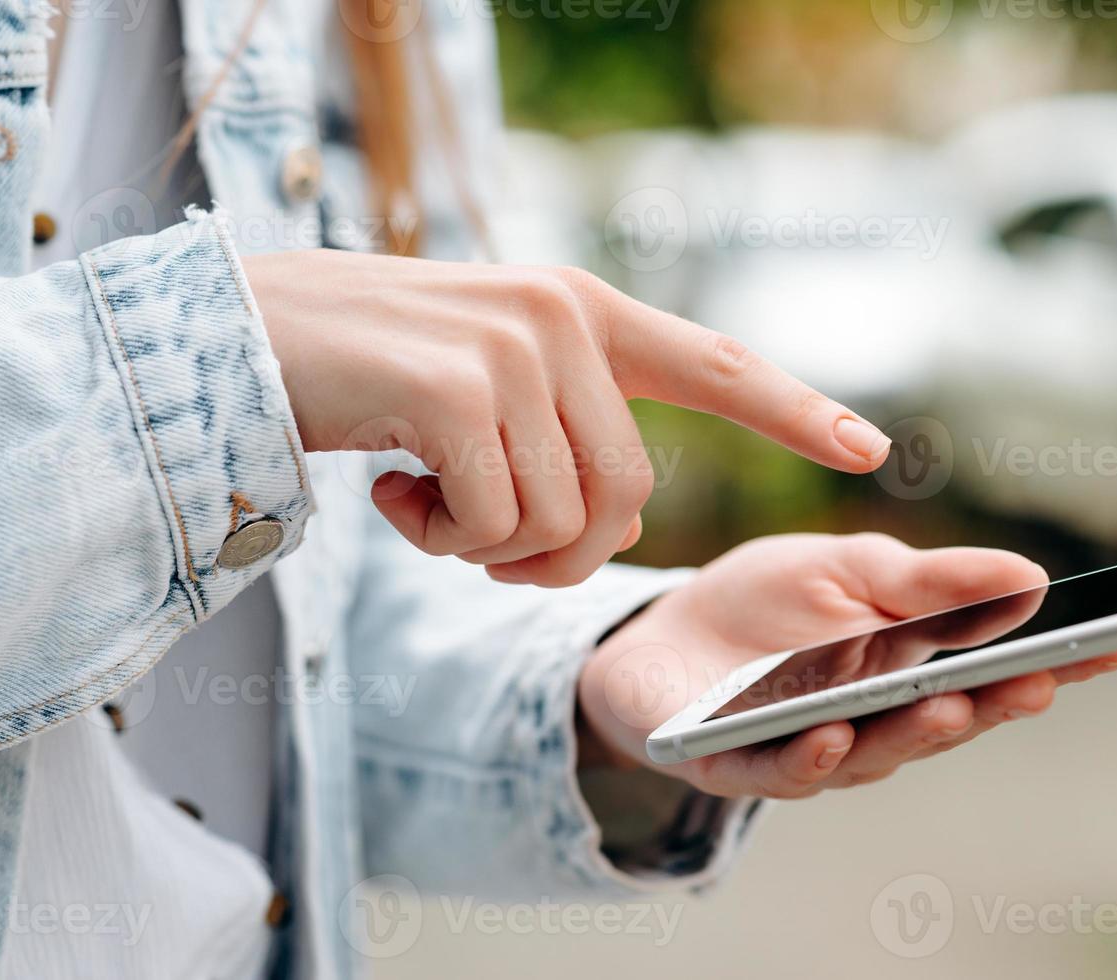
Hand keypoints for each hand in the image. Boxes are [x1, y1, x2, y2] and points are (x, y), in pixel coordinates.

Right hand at [243, 251, 890, 585]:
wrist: (246, 336)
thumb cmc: (373, 375)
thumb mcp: (488, 388)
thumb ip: (566, 431)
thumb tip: (621, 520)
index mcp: (582, 312)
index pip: (713, 362)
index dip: (793, 410)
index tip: (870, 450)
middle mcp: (561, 316)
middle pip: (627, 495)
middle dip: (559, 551)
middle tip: (480, 535)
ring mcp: (513, 348)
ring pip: (562, 520)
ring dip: (492, 547)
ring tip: (428, 499)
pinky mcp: (458, 389)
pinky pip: (494, 525)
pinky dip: (444, 540)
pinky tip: (395, 495)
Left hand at [577, 533, 1116, 797]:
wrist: (658, 635)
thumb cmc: (766, 604)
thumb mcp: (849, 569)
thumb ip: (928, 582)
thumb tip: (1030, 578)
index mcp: (914, 672)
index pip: (999, 670)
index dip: (1060, 661)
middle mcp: (878, 724)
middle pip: (949, 721)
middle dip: (995, 703)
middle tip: (1040, 679)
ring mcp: (814, 751)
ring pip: (876, 754)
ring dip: (916, 733)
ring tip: (949, 704)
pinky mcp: (739, 765)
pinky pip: (782, 773)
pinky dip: (812, 758)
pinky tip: (833, 732)